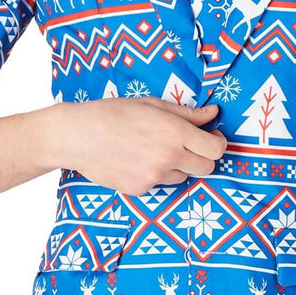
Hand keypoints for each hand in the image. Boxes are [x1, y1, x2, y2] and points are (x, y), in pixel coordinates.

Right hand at [55, 95, 226, 192]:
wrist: (77, 136)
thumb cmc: (113, 114)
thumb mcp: (152, 105)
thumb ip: (187, 113)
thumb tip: (213, 114)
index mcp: (174, 130)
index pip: (216, 148)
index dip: (218, 143)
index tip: (212, 138)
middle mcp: (169, 155)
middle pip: (207, 168)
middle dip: (203, 158)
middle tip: (189, 147)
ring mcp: (155, 175)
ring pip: (183, 177)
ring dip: (177, 166)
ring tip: (153, 150)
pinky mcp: (141, 189)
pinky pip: (160, 184)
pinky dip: (155, 174)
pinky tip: (136, 160)